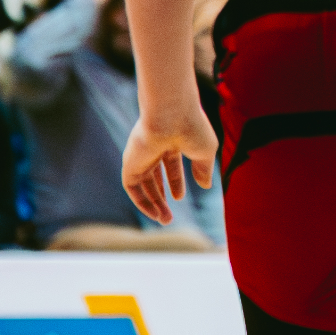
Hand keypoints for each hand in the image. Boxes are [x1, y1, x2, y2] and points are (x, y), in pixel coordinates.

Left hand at [122, 101, 217, 224]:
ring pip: (143, 185)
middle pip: (154, 177)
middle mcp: (154, 148)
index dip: (175, 182)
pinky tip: (153, 212)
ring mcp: (141, 156)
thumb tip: (205, 185)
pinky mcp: (130, 163)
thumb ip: (204, 169)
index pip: (170, 164)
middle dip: (161, 197)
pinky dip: (141, 201)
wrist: (171, 114)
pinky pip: (132, 187)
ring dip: (153, 204)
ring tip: (165, 220)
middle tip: (169, 217)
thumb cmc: (192, 128)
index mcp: (172, 140)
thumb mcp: (205, 151)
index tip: (180, 197)